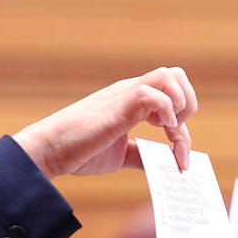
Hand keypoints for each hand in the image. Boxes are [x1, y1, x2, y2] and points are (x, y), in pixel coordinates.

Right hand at [12, 67, 197, 177]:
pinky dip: (166, 110)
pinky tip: (160, 130)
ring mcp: (125, 94)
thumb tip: (163, 162)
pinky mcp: (119, 104)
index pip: (173, 99)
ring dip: (179, 103)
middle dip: (187, 104)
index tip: (180, 160)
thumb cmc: (79, 151)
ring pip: (169, 75)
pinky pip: (153, 92)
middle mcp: (131, 92)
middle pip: (176, 75)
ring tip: (169, 130)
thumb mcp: (120, 155)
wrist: (50, 151)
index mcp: (132, 101)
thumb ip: (141, 154)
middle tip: (175, 134)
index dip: (184, 132)